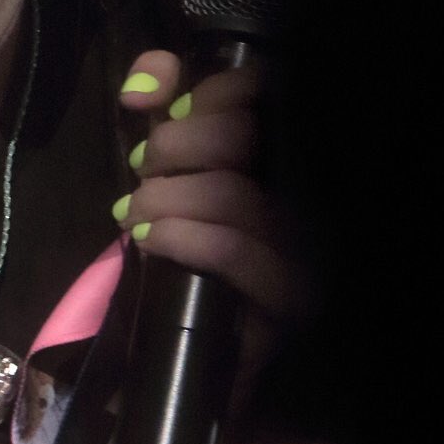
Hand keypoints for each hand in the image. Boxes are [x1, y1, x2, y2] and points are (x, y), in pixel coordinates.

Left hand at [115, 51, 312, 377]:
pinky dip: (182, 238)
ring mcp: (306, 247)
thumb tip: (142, 84)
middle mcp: (304, 194)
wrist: (203, 360)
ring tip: (137, 219)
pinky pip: (231, 250)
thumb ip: (164, 121)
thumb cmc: (192, 261)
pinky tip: (154, 242)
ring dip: (164, 199)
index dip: (205, 87)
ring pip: (229, 193)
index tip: (146, 102)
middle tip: (143, 175)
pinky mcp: (290, 299)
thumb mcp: (174, 183)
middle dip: (171, 148)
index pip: (257, 93)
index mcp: (281, 157)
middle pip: (238, 137)